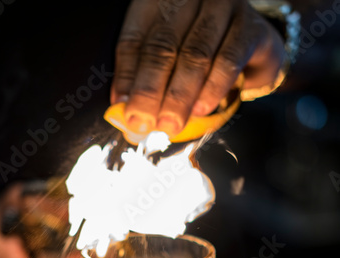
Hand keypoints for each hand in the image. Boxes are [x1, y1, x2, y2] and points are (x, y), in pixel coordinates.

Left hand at [111, 0, 284, 136]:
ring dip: (179, 96)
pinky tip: (201, 110)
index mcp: (160, 2)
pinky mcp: (250, 27)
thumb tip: (123, 109)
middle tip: (144, 122)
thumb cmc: (204, 55)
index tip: (124, 110)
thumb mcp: (170, 63)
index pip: (134, 39)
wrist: (256, 48)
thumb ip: (144, 79)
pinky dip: (212, 89)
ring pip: (194, 55)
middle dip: (150, 91)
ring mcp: (222, 8)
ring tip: (169, 124)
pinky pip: (228, 61)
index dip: (127, 78)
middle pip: (163, 46)